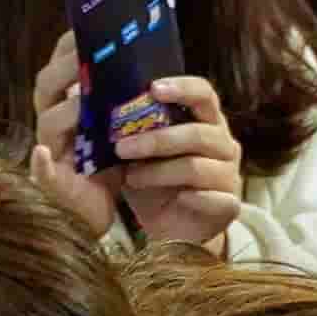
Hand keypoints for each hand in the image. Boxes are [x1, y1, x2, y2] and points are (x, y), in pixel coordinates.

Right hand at [32, 34, 118, 240]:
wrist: (98, 214)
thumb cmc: (109, 167)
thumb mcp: (118, 127)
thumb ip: (123, 97)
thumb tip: (146, 58)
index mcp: (65, 103)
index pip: (60, 64)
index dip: (70, 46)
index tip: (87, 28)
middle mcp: (51, 122)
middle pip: (47, 85)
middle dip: (67, 70)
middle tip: (88, 59)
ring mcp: (48, 150)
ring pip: (48, 123)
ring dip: (66, 111)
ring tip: (83, 103)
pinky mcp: (51, 183)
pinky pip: (41, 170)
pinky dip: (40, 163)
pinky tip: (41, 154)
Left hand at [114, 74, 242, 254]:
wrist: (167, 227)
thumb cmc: (153, 179)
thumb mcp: (138, 146)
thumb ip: (129, 120)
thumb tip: (87, 88)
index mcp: (206, 120)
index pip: (203, 93)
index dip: (181, 88)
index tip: (152, 88)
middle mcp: (223, 144)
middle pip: (198, 133)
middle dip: (156, 140)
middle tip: (121, 147)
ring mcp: (229, 175)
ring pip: (196, 167)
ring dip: (159, 172)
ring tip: (131, 178)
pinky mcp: (229, 205)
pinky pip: (214, 199)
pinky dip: (190, 198)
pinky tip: (173, 200)